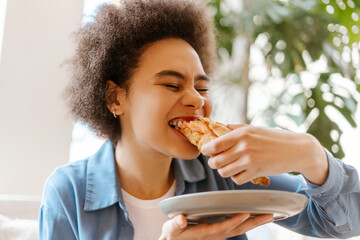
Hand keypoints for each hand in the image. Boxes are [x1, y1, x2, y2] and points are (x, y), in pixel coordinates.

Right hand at [159, 213, 272, 239]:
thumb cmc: (174, 235)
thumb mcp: (171, 229)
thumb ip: (175, 225)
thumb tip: (181, 219)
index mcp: (204, 233)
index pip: (222, 227)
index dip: (234, 221)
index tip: (246, 213)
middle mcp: (215, 235)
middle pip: (237, 229)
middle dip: (253, 222)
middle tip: (269, 215)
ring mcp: (219, 234)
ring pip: (240, 228)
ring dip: (255, 222)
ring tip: (269, 215)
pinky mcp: (220, 232)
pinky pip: (237, 227)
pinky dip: (248, 222)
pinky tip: (256, 217)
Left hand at [201, 124, 328, 185]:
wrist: (296, 150)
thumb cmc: (274, 138)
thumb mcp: (254, 128)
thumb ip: (236, 128)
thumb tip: (220, 126)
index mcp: (241, 133)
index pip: (214, 144)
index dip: (205, 149)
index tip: (205, 151)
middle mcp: (244, 147)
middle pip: (216, 161)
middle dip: (214, 163)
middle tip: (217, 161)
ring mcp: (250, 161)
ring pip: (224, 172)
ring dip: (224, 171)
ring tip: (229, 167)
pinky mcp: (256, 172)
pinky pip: (237, 179)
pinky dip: (236, 177)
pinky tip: (241, 172)